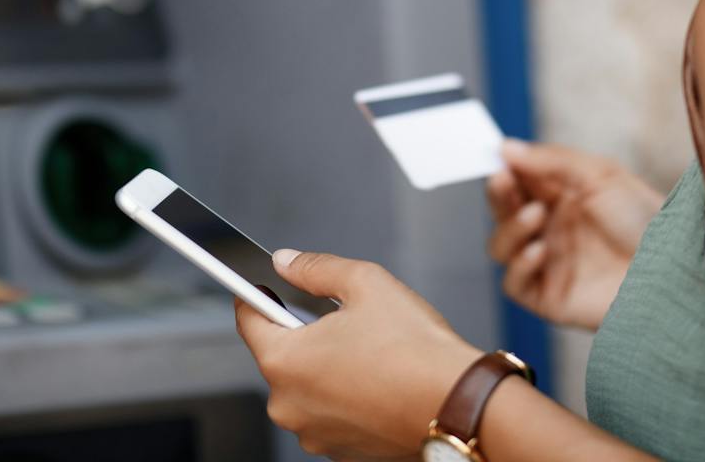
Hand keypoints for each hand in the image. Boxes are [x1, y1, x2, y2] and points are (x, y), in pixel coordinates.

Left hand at [235, 249, 480, 460]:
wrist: (455, 402)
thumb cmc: (413, 347)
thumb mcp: (363, 281)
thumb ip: (315, 268)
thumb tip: (287, 261)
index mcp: (285, 362)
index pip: (248, 321)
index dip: (254, 296)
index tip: (259, 287)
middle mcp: (290, 406)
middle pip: (281, 355)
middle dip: (303, 331)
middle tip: (341, 315)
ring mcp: (315, 434)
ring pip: (307, 385)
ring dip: (325, 364)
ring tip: (368, 348)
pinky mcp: (341, 451)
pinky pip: (330, 411)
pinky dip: (345, 392)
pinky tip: (376, 376)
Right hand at [487, 140, 663, 330]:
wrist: (672, 269)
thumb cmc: (643, 218)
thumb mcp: (600, 175)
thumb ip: (551, 160)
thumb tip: (505, 147)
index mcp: (559, 196)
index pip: (517, 180)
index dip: (504, 168)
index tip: (498, 157)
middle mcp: (549, 228)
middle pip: (503, 210)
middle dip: (499, 193)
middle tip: (503, 179)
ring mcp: (547, 263)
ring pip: (500, 246)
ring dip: (509, 227)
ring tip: (535, 215)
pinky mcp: (549, 297)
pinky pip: (514, 283)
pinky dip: (519, 265)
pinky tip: (540, 250)